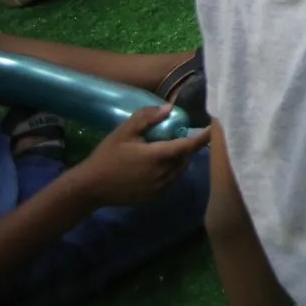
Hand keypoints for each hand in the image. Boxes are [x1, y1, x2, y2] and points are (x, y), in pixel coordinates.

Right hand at [70, 105, 210, 206]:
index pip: (189, 145)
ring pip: (180, 170)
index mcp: (158, 156)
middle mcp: (164, 174)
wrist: (90, 188)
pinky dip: (171, 172)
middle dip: (184, 147)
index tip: (215, 128)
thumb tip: (169, 108)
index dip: (204, 137)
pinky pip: (172, 181)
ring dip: (178, 160)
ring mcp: (160, 188)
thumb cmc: (106, 157)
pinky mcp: (155, 197)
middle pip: (185, 157)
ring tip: (162, 151)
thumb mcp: (123, 132)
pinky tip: (156, 167)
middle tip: (172, 138)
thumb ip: (146, 118)